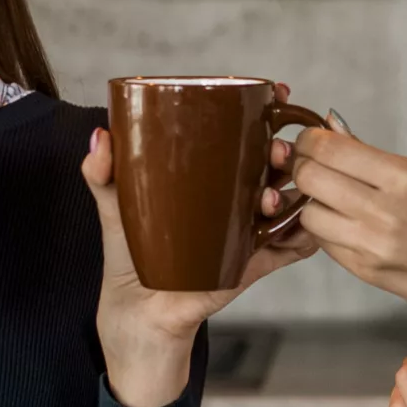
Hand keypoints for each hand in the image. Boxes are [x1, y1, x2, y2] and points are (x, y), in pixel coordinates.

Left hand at [82, 115, 318, 406]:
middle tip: (275, 151)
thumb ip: (103, 174)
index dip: (268, 112)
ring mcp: (245, 232)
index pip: (244, 137)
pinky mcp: (250, 265)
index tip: (277, 92)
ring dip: (291, 193)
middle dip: (284, 152)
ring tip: (269, 196)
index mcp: (209, 179)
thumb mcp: (114, 209)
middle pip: (272, 166)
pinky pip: (288, 250)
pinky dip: (303, 240)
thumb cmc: (129, 259)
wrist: (136, 315)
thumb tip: (100, 135)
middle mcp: (233, 200)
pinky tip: (306, 231)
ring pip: (285, 203)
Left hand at [282, 127, 406, 330]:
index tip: (310, 139)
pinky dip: (326, 229)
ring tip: (329, 198)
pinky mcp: (364, 270)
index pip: (331, 149)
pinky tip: (342, 222)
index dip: (310, 140)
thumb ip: (379, 159)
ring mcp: (370, 245)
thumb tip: (334, 134)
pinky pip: (324, 242)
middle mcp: (383, 211)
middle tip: (309, 164)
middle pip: (311, 178)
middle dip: (303, 166)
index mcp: (404, 178)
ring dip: (312, 201)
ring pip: (309, 212)